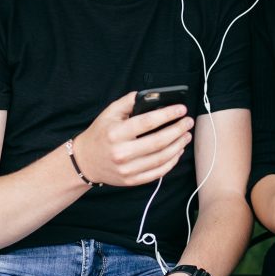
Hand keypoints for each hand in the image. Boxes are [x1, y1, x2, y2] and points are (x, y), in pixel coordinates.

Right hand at [74, 91, 194, 186]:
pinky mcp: (132, 180)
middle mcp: (121, 152)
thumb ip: (129, 101)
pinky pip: (158, 172)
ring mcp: (127, 169)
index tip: (182, 109)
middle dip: (178, 130)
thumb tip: (153, 95)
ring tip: (186, 135)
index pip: (147, 122)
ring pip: (161, 158)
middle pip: (158, 141)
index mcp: (116, 133)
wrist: (85, 161)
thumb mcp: (110, 113)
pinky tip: (178, 151)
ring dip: (178, 145)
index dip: (168, 114)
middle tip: (188, 122)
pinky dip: (171, 162)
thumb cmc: (101, 133)